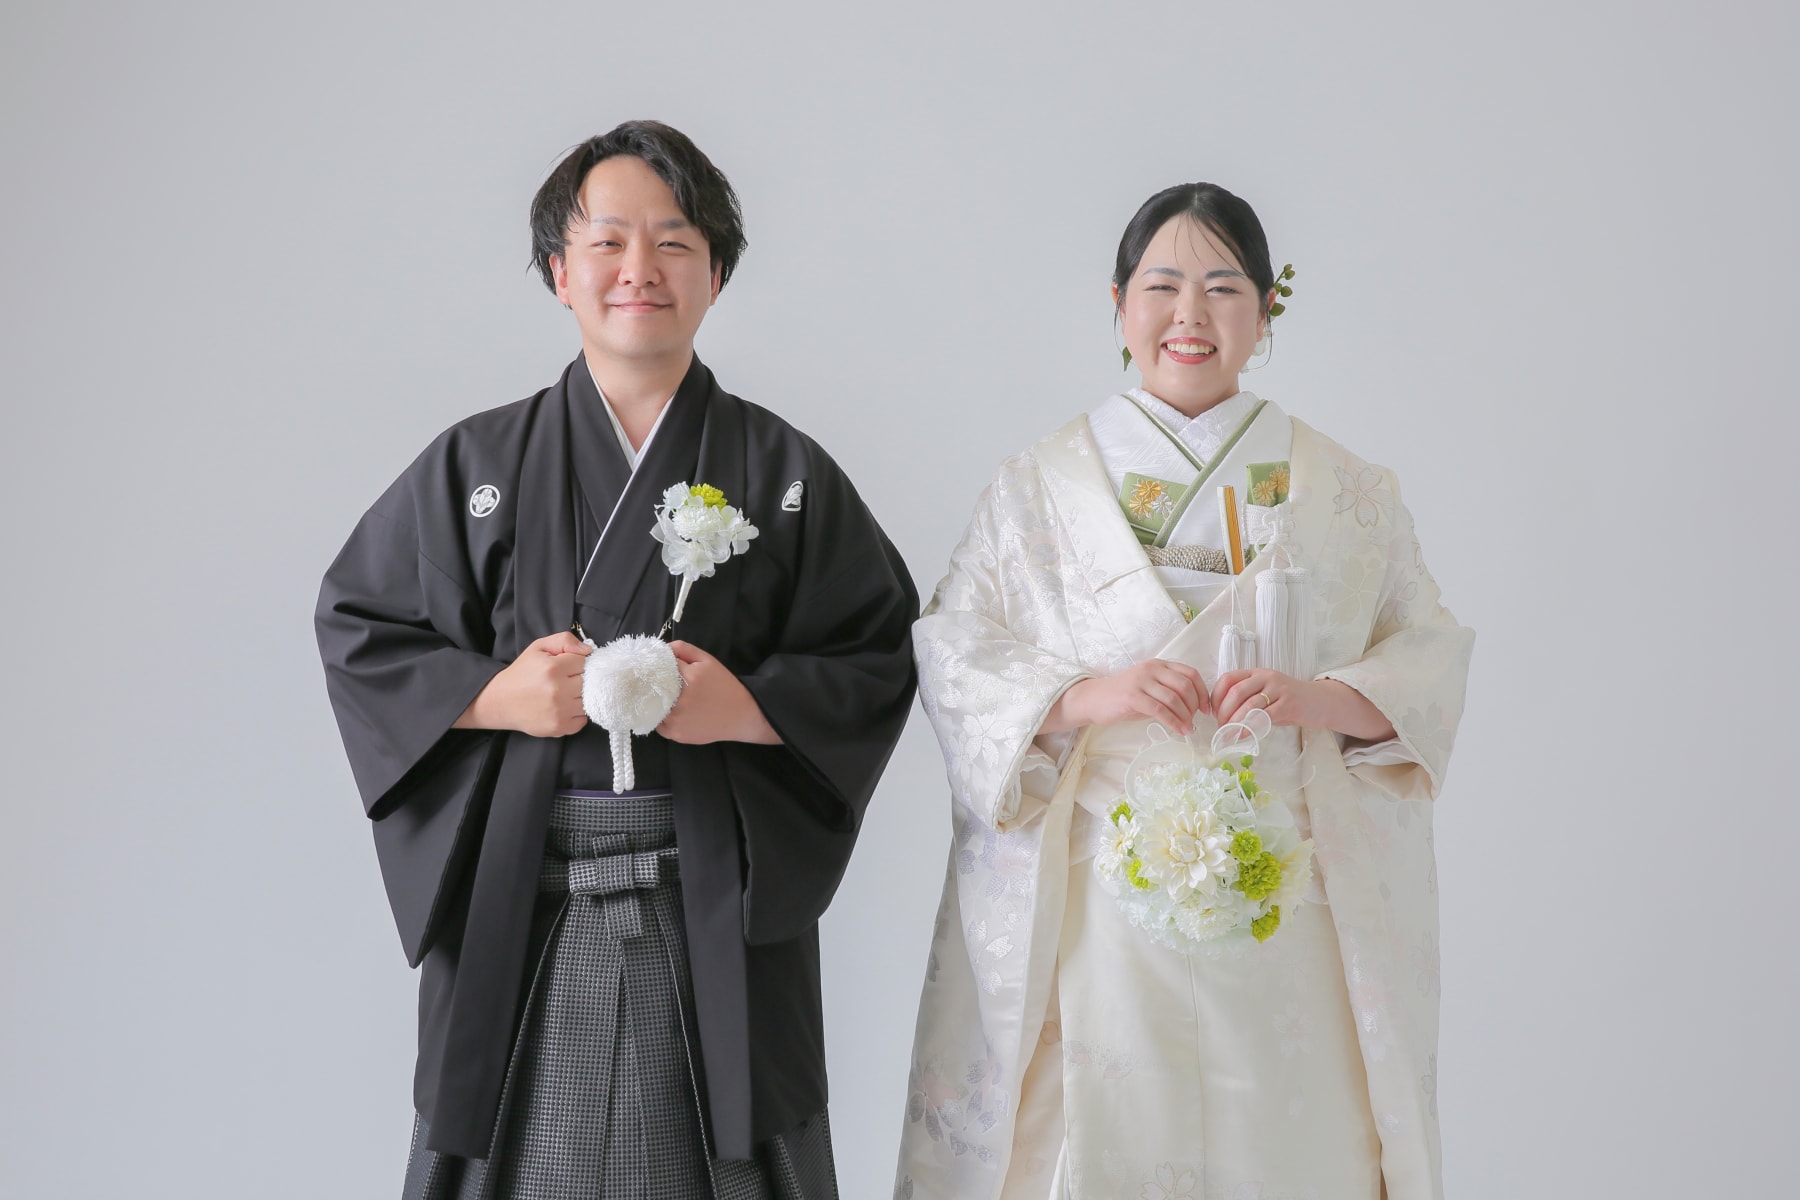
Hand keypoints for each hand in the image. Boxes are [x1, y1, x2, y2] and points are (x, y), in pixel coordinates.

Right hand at [455, 631, 589, 736]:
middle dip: (582, 679)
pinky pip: (583, 720)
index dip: (579, 663)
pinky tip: (564, 707)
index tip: (570, 666)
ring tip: (567, 694)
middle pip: (590, 682)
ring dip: (581, 697)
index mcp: (553, 668)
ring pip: (589, 701)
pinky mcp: (559, 727)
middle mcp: (558, 690)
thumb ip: (564, 641)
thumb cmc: (522, 672)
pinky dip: (577, 714)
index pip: (585, 662)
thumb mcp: (539, 647)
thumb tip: (588, 650)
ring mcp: (559, 711)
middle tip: (569, 680)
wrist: (501, 701)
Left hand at [657, 641, 781, 744]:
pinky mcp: (676, 735)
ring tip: (669, 700)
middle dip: (654, 685)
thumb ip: (684, 649)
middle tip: (662, 684)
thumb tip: (660, 648)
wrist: (741, 716)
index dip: (658, 666)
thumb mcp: (707, 661)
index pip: (659, 667)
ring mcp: (676, 720)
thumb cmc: (724, 686)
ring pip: (653, 708)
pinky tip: (674, 714)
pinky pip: (659, 724)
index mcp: (688, 678)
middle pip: (653, 688)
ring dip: (657, 703)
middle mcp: (680, 701)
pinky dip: (662, 718)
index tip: (659, 668)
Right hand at [1044, 659, 1210, 735]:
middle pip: (1185, 685)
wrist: (1094, 699)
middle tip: (1196, 720)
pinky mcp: (1133, 696)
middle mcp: (1152, 669)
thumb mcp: (1150, 689)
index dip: (1202, 692)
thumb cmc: (1124, 697)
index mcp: (1159, 665)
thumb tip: (1194, 707)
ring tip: (1188, 728)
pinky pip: (1160, 710)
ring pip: (1174, 698)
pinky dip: (1173, 722)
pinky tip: (1179, 730)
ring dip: (1185, 716)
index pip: (1190, 673)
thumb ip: (1169, 692)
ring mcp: (1141, 681)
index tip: (1206, 708)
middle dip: (1195, 705)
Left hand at [1210, 669, 1395, 740]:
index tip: (1211, 712)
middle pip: (1235, 692)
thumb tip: (1221, 716)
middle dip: (1223, 712)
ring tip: (1227, 735)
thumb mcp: (1266, 693)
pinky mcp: (1288, 705)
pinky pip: (1264, 716)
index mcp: (1256, 672)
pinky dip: (1249, 727)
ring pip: (1248, 704)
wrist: (1320, 701)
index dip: (1216, 696)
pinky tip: (1243, 736)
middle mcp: (1266, 677)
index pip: (1228, 679)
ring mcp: (1278, 690)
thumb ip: (1246, 698)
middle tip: (1220, 727)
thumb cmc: (1287, 700)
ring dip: (1234, 722)